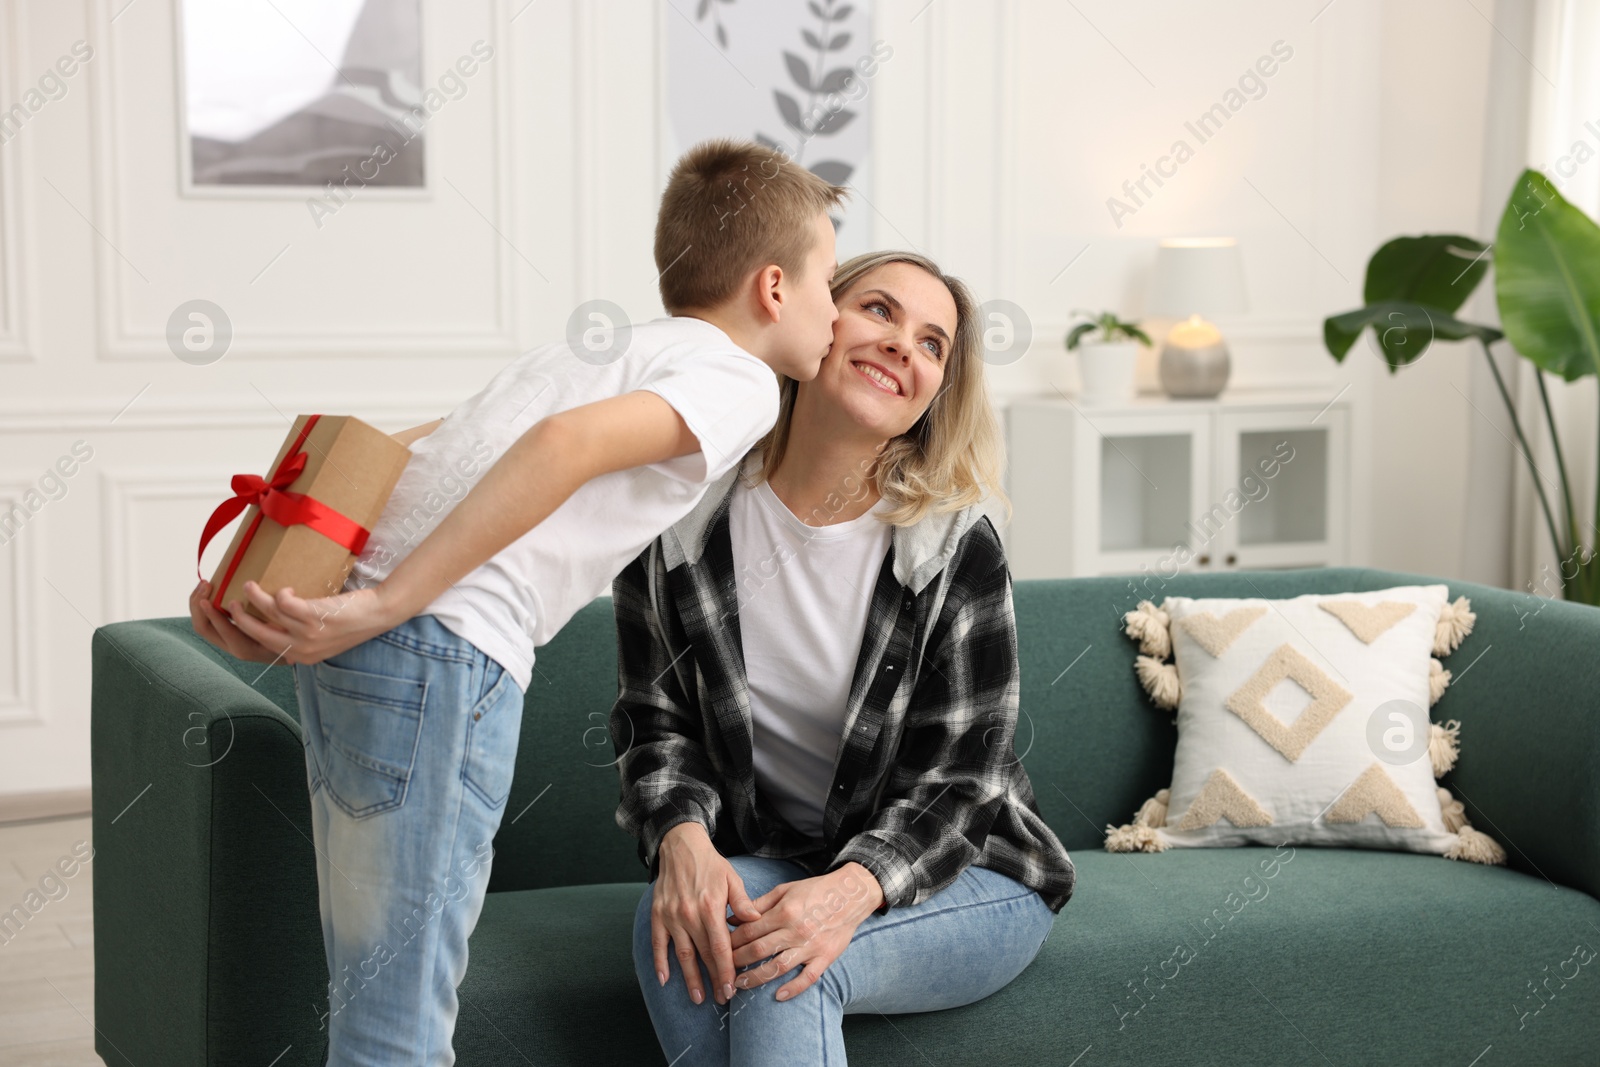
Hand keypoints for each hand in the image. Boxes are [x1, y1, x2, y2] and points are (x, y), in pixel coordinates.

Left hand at [190, 580, 281, 662]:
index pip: (223, 630)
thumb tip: (283, 594)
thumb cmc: (290, 639)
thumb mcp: (288, 630)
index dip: (214, 613)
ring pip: (201, 624)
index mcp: (246, 647)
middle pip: (203, 627)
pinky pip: (206, 621)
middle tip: (205, 584)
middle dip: (198, 605)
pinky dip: (203, 605)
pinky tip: (208, 590)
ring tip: (203, 584)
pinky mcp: (225, 634)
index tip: (213, 594)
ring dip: (197, 603)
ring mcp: (226, 641)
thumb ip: (280, 618)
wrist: (288, 654)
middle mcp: (232, 647)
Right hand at [211, 579, 403, 666]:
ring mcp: (306, 634)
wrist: (378, 615)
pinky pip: (285, 603)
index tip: (228, 621)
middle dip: (235, 619)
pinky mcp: (313, 617)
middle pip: (255, 635)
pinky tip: (288, 587)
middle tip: (227, 603)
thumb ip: (300, 635)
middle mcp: (300, 650)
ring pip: (268, 615)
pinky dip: (281, 593)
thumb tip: (276, 618)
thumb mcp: (322, 637)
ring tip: (248, 585)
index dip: (239, 635)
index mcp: (300, 657)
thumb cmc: (351, 621)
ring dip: (254, 598)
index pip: (260, 649)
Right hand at [652, 822, 762, 1006]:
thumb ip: (742, 902)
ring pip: (682, 954)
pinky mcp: (658, 914)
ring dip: (689, 978)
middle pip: (703, 955)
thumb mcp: (732, 878)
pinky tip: (664, 980)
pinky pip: (658, 943)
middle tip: (721, 999)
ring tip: (698, 998)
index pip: (720, 947)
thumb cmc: (710, 864)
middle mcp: (689, 915)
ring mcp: (672, 916)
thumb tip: (756, 921)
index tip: (731, 988)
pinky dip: (660, 962)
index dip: (726, 970)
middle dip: (712, 979)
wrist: (680, 845)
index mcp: (710, 907)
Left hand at [729, 863, 882, 1001]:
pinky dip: (793, 989)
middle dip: (737, 960)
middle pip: (758, 950)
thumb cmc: (815, 890)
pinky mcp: (825, 958)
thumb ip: (758, 905)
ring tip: (740, 984)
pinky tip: (778, 996)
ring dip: (755, 978)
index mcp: (785, 911)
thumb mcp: (785, 890)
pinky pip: (808, 978)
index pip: (749, 930)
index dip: (731, 940)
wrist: (850, 895)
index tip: (719, 947)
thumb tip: (732, 918)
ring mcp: (810, 946)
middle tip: (722, 968)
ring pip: (777, 967)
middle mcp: (796, 930)